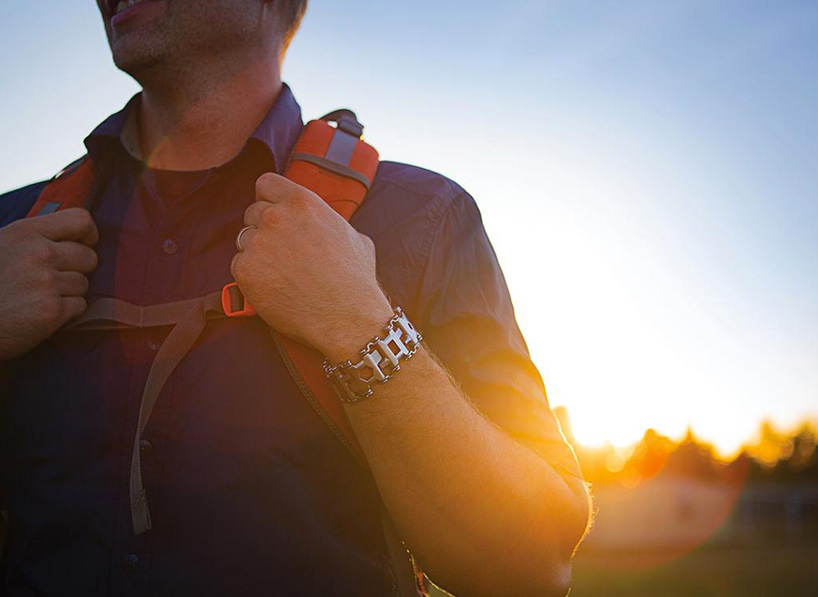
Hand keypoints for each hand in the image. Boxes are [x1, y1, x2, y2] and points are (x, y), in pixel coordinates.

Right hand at [0, 208, 97, 360]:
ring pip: (84, 284)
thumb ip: (37, 238)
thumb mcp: (3, 245)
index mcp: (25, 232)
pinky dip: (66, 313)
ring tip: (39, 297)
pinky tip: (40, 312)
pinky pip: (80, 306)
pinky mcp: (52, 311)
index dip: (88, 234)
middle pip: (89, 257)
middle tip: (53, 280)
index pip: (80, 220)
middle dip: (77, 270)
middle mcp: (39, 254)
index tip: (83, 245)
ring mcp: (47, 283)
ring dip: (68, 293)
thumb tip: (75, 237)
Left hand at [230, 173, 392, 360]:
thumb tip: (325, 224)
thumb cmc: (355, 280)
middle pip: (252, 212)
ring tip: (281, 272)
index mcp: (302, 202)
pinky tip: (274, 286)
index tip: (274, 212)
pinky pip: (239, 265)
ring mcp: (258, 243)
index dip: (269, 199)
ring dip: (257, 252)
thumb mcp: (352, 235)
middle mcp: (275, 217)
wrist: (346, 317)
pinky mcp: (245, 270)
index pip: (265, 184)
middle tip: (282, 251)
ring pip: (244, 240)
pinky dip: (252, 276)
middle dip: (264, 229)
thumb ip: (327, 221)